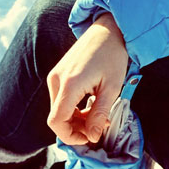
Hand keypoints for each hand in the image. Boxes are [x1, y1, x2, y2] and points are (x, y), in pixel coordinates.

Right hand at [46, 13, 130, 145]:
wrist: (107, 29)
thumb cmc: (112, 55)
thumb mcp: (112, 87)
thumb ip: (100, 113)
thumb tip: (93, 137)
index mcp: (69, 84)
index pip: (57, 121)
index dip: (70, 136)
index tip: (89, 139)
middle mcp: (56, 80)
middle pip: (56, 117)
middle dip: (75, 129)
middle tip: (98, 128)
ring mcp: (55, 76)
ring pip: (58, 110)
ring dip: (75, 119)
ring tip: (97, 117)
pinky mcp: (58, 74)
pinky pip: (60, 99)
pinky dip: (72, 109)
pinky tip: (89, 107)